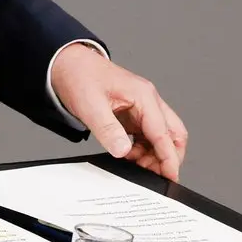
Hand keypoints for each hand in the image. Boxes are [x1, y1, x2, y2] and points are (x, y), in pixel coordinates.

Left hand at [49, 44, 187, 181]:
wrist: (68, 64)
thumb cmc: (80, 77)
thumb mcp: (90, 106)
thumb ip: (108, 130)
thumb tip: (124, 151)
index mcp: (143, 96)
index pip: (164, 133)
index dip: (168, 158)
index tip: (169, 177)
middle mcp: (148, 100)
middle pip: (173, 134)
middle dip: (168, 156)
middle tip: (153, 174)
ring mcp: (142, 106)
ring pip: (162, 136)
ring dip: (154, 154)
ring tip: (135, 164)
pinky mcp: (134, 113)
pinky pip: (148, 135)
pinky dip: (144, 148)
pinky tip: (129, 155)